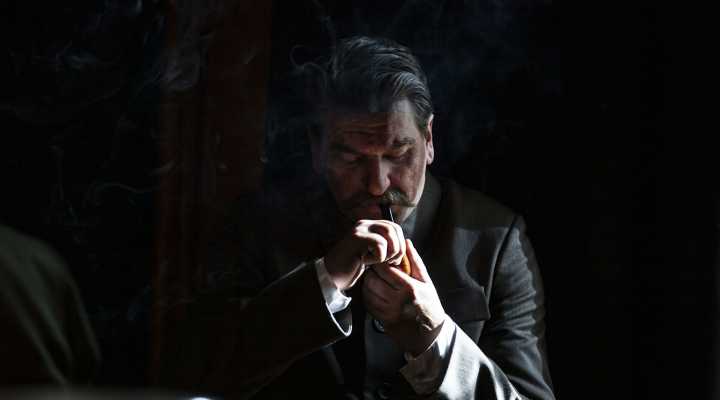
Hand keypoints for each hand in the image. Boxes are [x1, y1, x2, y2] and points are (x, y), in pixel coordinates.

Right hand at [324, 219, 406, 289]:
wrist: (333, 276)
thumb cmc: (353, 268)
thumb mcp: (373, 255)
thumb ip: (385, 246)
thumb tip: (406, 245)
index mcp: (370, 226)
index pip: (395, 228)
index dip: (400, 244)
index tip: (395, 260)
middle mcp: (365, 224)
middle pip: (394, 228)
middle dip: (398, 249)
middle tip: (390, 262)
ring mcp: (360, 229)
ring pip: (389, 234)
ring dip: (389, 253)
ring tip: (379, 262)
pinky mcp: (357, 237)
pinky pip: (379, 244)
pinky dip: (377, 257)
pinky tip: (365, 262)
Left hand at [363, 239, 445, 355]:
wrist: (430, 335)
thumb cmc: (429, 304)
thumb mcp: (426, 282)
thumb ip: (415, 261)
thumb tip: (406, 242)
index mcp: (410, 288)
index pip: (385, 269)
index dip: (379, 262)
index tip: (380, 259)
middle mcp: (398, 301)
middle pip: (372, 280)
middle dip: (371, 272)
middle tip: (373, 268)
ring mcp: (389, 312)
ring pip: (367, 292)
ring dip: (367, 284)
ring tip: (373, 279)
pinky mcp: (382, 321)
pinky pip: (368, 304)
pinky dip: (367, 296)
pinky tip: (374, 292)